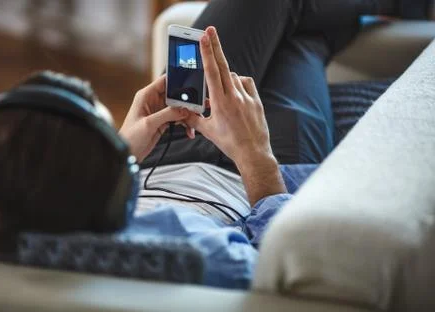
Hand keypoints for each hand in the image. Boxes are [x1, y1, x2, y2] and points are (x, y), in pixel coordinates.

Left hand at [119, 75, 191, 161]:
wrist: (128, 154)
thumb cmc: (130, 137)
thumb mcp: (149, 124)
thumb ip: (167, 114)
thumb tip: (184, 109)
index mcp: (146, 96)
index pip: (164, 81)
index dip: (177, 80)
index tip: (191, 83)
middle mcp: (153, 101)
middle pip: (175, 94)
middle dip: (187, 100)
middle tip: (198, 106)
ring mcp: (159, 112)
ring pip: (178, 107)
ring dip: (188, 114)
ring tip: (195, 120)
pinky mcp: (163, 122)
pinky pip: (178, 118)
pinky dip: (185, 123)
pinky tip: (189, 130)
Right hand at [185, 27, 271, 166]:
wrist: (253, 153)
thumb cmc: (229, 143)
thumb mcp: (208, 131)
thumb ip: (194, 118)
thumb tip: (184, 111)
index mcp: (220, 102)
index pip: (212, 72)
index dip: (207, 53)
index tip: (205, 38)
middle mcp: (234, 96)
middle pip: (224, 65)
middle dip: (215, 47)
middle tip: (210, 30)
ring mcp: (247, 97)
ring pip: (234, 77)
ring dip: (226, 79)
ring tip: (221, 95)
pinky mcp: (256, 101)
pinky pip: (246, 84)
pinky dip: (240, 84)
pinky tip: (236, 92)